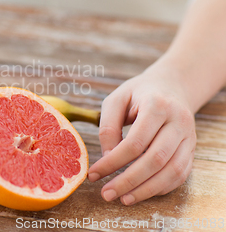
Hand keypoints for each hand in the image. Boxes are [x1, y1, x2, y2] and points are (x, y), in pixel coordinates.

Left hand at [88, 65, 195, 204]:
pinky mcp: (191, 150)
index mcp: (157, 106)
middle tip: (106, 194)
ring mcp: (189, 138)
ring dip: (146, 190)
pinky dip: (160, 188)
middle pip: (155, 159)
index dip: (113, 161)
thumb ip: (108, 125)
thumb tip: (107, 156)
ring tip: (122, 199)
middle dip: (129, 181)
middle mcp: (178, 122)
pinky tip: (140, 192)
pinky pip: (180, 175)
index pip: (135, 142)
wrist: (171, 87)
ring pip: (172, 171)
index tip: (94, 174)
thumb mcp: (116, 99)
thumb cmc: (138, 94)